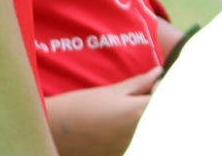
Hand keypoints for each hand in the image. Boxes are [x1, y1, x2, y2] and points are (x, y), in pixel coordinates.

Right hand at [46, 68, 161, 155]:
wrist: (54, 131)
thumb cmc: (81, 106)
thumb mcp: (112, 91)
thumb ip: (139, 83)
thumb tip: (158, 73)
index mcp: (138, 113)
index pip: (166, 100)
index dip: (165, 91)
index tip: (156, 85)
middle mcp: (138, 134)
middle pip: (161, 117)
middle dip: (158, 105)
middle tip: (148, 96)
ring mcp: (130, 148)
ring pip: (150, 130)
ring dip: (149, 120)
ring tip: (131, 112)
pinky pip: (137, 142)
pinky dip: (136, 133)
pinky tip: (122, 126)